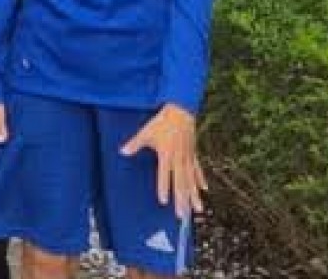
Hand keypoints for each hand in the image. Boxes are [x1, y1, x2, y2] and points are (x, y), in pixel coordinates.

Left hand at [121, 104, 206, 218]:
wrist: (181, 112)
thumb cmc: (161, 123)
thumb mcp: (146, 132)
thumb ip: (135, 143)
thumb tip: (122, 151)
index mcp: (166, 155)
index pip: (164, 175)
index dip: (163, 188)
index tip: (164, 201)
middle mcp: (179, 160)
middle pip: (181, 183)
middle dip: (181, 200)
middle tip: (182, 215)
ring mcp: (188, 158)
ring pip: (191, 180)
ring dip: (194, 195)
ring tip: (198, 209)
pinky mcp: (193, 154)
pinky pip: (198, 170)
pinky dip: (200, 180)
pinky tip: (204, 190)